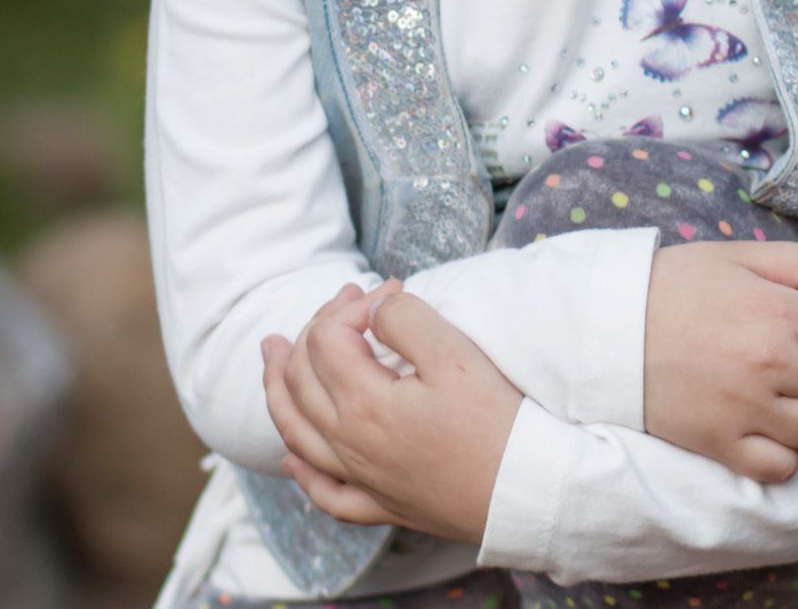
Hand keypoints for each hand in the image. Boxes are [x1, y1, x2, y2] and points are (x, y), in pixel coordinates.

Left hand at [262, 281, 522, 540]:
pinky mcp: (382, 505)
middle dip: (314, 328)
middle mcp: (349, 445)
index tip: (394, 293)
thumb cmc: (498, 421)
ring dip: (277, 388)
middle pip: (301, 379)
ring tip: (270, 354)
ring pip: (296, 432)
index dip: (354, 304)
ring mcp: (362, 479)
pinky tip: (291, 459)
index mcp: (363, 404)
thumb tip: (376, 310)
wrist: (527, 491)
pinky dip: (301, 471)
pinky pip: (325, 492)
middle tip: (344, 297)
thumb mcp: (455, 354)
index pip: (327, 339)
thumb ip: (405, 320)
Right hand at [643, 242, 797, 481]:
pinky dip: (783, 453)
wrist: (605, 327)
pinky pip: (782, 467)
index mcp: (778, 311)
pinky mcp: (720, 443)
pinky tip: (766, 428)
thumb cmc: (676, 286)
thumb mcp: (741, 255)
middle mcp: (769, 363)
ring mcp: (745, 409)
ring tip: (788, 398)